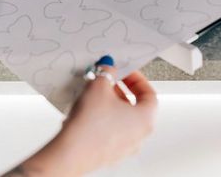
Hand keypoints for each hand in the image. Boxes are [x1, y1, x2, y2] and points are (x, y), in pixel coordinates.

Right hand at [6, 66, 156, 176]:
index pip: (150, 93)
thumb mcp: (99, 86)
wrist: (70, 153)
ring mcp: (125, 147)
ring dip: (112, 104)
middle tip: (110, 81)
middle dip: (122, 90)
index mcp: (145, 119)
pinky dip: (104, 119)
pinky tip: (88, 112)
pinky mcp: (109, 153)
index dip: (137, 78)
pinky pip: (111, 131)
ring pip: (123, 119)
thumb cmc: (89, 126)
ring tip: (96, 94)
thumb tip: (108, 66)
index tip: (125, 72)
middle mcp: (139, 135)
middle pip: (137, 106)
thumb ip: (106, 72)